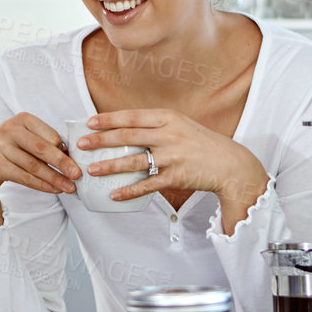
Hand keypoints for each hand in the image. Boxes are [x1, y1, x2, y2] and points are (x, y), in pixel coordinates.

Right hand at [0, 113, 79, 199]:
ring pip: (34, 166)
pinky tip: (53, 189)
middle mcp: (9, 130)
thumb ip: (44, 142)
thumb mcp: (23, 138)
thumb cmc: (8, 148)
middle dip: (63, 164)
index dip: (66, 150)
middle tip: (78, 175)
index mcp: (22, 119)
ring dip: (54, 179)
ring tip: (69, 187)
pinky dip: (41, 185)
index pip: (50, 135)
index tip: (79, 161)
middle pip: (42, 149)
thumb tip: (70, 156)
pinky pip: (24, 177)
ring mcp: (0, 147)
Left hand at [74, 109, 267, 206]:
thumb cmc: (202, 143)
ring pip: (134, 162)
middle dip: (101, 140)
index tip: (89, 122)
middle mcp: (169, 135)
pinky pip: (147, 185)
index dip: (109, 120)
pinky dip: (129, 191)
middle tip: (81, 145)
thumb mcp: (181, 125)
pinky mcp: (176, 178)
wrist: (230, 164)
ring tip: (92, 170)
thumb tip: (125, 127)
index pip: (132, 117)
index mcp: (169, 118)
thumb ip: (156, 125)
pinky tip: (114, 194)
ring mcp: (173, 157)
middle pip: (128, 137)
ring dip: (110, 166)